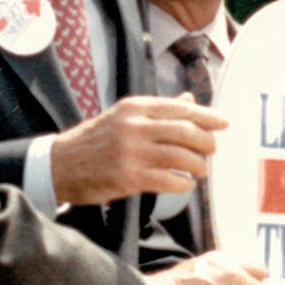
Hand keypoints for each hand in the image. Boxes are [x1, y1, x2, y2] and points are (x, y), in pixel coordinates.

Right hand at [50, 95, 226, 206]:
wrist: (60, 165)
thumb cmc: (95, 140)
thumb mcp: (124, 117)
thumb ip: (158, 111)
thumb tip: (189, 99)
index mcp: (134, 107)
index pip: (180, 108)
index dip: (207, 116)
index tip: (224, 122)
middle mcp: (134, 126)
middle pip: (186, 131)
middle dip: (206, 141)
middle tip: (212, 149)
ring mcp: (131, 152)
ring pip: (181, 156)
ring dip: (198, 165)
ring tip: (200, 170)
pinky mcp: (128, 177)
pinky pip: (169, 180)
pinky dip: (183, 184)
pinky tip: (185, 184)